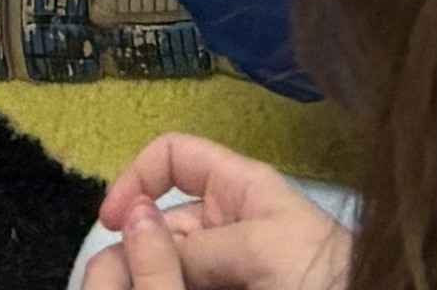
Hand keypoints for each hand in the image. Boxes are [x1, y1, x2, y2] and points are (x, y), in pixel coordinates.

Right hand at [90, 134, 351, 289]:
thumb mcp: (264, 246)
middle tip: (111, 283)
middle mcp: (225, 227)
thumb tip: (131, 228)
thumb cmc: (326, 271)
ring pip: (166, 267)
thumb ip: (200, 243)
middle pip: (159, 225)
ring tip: (126, 289)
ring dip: (144, 276)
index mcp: (238, 189)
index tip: (110, 222)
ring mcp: (225, 270)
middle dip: (132, 248)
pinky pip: (184, 289)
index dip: (137, 178)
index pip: (174, 159)